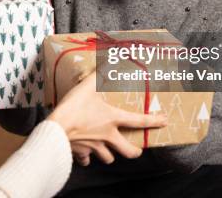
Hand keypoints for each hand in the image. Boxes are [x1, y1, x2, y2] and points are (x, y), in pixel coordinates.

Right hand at [47, 72, 166, 164]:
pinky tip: (86, 154)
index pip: (139, 121)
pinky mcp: (81, 153)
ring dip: (110, 155)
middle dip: (135, 151)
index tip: (164, 121)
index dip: (154, 121)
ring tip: (108, 150)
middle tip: (136, 149)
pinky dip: (87, 159)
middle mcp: (107, 136)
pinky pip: (87, 160)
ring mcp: (95, 147)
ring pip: (109, 158)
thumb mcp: (86, 86)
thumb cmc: (73, 107)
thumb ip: (97, 75)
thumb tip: (106, 61)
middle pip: (128, 151)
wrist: (56, 128)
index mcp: (112, 119)